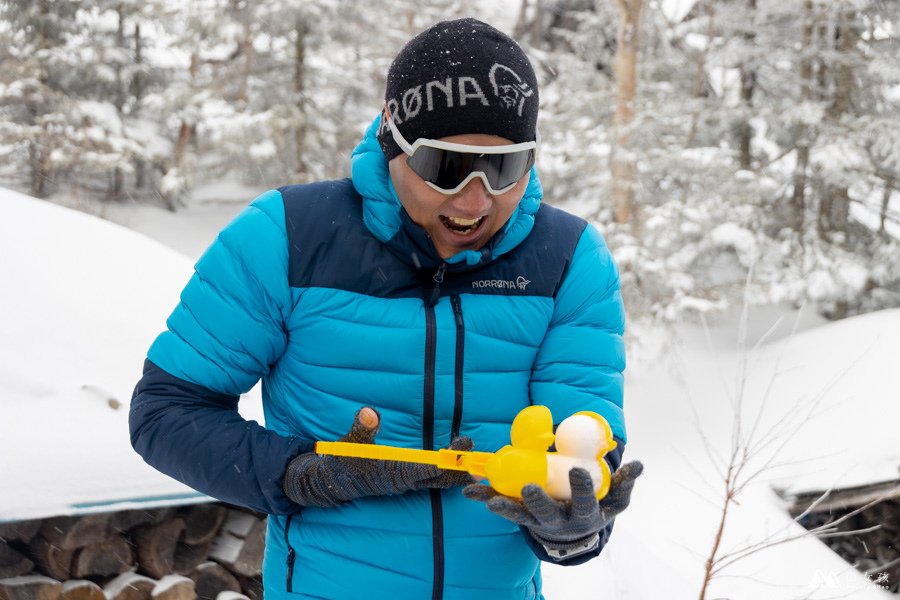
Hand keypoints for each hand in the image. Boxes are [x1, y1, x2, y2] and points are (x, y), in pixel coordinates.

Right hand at [283, 407, 475, 506]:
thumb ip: (361, 428)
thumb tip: (370, 412)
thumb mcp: (348, 444)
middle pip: (438, 479)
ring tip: (476, 465)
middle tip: (479, 457)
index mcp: (392, 473)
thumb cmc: (341, 463)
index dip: (446, 460)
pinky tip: (457, 467)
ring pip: (436, 482)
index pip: (425, 468)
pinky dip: (445, 474)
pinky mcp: (403, 482)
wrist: (329, 484)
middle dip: (459, 468)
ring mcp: (404, 484)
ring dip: (455, 473)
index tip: (463, 448)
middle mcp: (402, 482)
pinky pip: (430, 481)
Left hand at [463, 461, 642, 557]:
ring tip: (490, 499)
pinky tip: (470, 491)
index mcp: (584, 514)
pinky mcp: (521, 516)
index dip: (581, 488)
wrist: (575, 531)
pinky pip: (503, 507)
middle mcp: (559, 521)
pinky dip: (487, 499)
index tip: (577, 470)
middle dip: (538, 502)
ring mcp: (537, 521)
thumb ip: (624, 482)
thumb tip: (637, 465)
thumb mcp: (615, 499)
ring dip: (504, 507)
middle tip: (529, 488)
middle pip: (547, 514)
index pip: (584, 502)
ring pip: (520, 516)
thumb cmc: (597, 506)